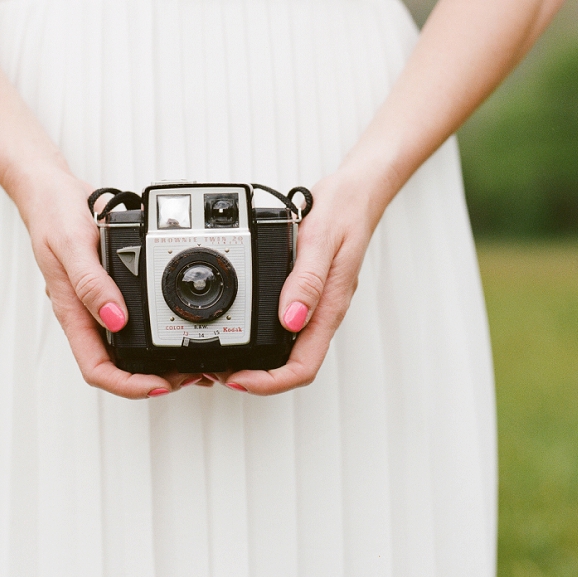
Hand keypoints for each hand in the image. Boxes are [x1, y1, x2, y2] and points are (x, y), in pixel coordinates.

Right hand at [14, 163, 195, 398]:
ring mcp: (101, 304)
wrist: (52, 191)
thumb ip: (92, 283)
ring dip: (159, 359)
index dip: (128, 385)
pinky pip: (136, 319)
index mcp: (73, 312)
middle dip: (153, 378)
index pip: (97, 368)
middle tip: (190, 374)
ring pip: (128, 346)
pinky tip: (179, 325)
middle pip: (118, 365)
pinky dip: (159, 328)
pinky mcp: (114, 290)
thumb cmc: (53, 215)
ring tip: (193, 359)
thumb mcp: (73, 245)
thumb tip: (115, 319)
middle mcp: (88, 314)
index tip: (160, 386)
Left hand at [213, 166, 382, 395]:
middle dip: (257, 378)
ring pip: (288, 350)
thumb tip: (291, 320)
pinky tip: (242, 326)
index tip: (238, 379)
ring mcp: (314, 306)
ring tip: (225, 357)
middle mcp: (321, 313)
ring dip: (258, 362)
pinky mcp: (306, 295)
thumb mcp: (321, 240)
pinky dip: (261, 336)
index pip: (303, 366)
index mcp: (328, 307)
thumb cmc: (345, 212)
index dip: (269, 382)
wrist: (357, 194)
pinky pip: (285, 327)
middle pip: (292, 366)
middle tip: (221, 371)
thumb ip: (307, 280)